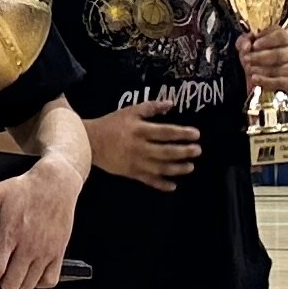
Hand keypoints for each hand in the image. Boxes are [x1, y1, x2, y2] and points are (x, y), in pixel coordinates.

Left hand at [0, 157, 81, 288]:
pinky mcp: (58, 252)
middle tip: (1, 272)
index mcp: (10, 234)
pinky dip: (41, 282)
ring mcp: (45, 251)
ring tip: (16, 271)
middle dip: (2, 282)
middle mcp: (28, 246)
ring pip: (29, 285)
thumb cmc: (27, 188)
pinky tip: (34, 272)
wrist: (56, 183)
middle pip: (12, 283)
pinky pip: (50, 280)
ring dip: (20, 282)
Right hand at [86, 103, 201, 190]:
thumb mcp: (130, 111)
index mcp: (140, 130)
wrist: (89, 142)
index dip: (183, 133)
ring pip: (161, 168)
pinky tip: (173, 186)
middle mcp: (140, 147)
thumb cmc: (111, 124)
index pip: (166, 132)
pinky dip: (161, 184)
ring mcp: (136, 162)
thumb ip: (151, 107)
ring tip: (190, 167)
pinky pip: (148, 181)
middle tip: (198, 151)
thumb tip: (170, 103)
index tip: (196, 134)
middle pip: (167, 151)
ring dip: (177, 168)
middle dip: (184, 152)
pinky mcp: (131, 173)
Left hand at [238, 30, 287, 93]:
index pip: (279, 36)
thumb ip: (249, 38)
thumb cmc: (276, 48)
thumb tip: (244, 45)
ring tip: (248, 68)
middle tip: (246, 58)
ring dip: (260, 70)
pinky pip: (278, 83)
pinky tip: (255, 79)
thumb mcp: (263, 38)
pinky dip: (265, 82)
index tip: (254, 43)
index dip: (266, 40)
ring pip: (277, 70)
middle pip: (278, 55)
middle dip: (259, 57)